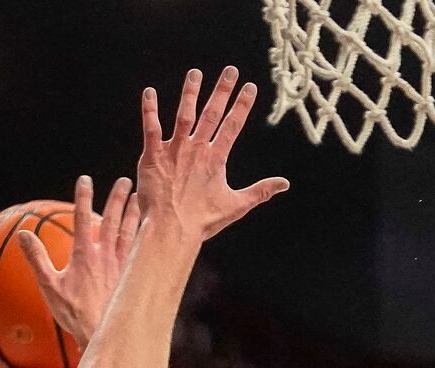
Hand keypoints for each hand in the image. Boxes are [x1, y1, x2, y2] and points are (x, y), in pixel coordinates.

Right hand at [16, 176, 140, 348]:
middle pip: (113, 220)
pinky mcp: (130, 276)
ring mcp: (121, 265)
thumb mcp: (49, 286)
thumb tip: (23, 233)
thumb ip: (36, 258)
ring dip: (135, 214)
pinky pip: (139, 251)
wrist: (102, 332)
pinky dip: (143, 237)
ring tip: (140, 198)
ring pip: (130, 232)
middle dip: (118, 198)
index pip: (82, 217)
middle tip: (126, 181)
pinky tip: (149, 231)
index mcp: (84, 255)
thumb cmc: (74, 313)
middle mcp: (105, 255)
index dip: (83, 197)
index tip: (85, 179)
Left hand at [138, 67, 289, 242]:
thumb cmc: (202, 221)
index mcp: (216, 159)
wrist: (172, 229)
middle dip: (222, 90)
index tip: (249, 87)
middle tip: (230, 70)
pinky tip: (149, 92)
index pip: (232, 126)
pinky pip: (151, 128)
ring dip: (190, 93)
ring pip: (183, 114)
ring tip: (195, 74)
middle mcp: (197, 149)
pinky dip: (150, 110)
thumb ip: (260, 191)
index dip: (242, 105)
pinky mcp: (153, 156)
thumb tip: (285, 184)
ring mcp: (174, 150)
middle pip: (211, 113)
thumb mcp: (236, 206)